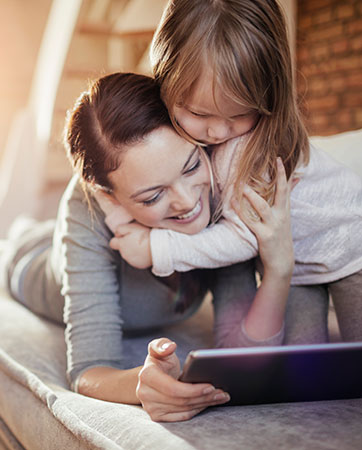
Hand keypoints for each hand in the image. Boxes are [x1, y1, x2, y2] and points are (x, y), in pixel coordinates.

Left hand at [110, 222, 151, 268]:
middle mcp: (124, 255)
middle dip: (127, 244)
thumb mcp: (130, 226)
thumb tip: (117, 233)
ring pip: (130, 255)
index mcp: (121, 245)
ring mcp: (132, 261)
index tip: (124, 237)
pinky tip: (146, 251)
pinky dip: (140, 256)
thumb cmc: (144, 235)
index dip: (117, 239)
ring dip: (134, 250)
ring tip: (143, 245)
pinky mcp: (139, 265)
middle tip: (137, 239)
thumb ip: (120, 229)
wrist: (158, 246)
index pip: (112, 243)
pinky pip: (137, 260)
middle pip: (122, 249)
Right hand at [136, 338, 229, 421]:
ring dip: (204, 403)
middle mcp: (145, 394)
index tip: (211, 385)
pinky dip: (197, 409)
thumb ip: (162, 344)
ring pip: (184, 409)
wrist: (152, 377)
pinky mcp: (158, 416)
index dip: (193, 389)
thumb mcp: (159, 347)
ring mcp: (150, 408)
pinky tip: (208, 402)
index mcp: (146, 375)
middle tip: (222, 392)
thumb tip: (170, 347)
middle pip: (181, 401)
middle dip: (204, 397)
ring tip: (220, 396)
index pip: (173, 388)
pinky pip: (182, 416)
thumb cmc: (160, 360)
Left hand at [235, 158, 297, 278]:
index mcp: (285, 210)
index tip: (279, 159)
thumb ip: (286, 199)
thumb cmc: (280, 237)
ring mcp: (273, 226)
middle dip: (278, 177)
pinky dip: (240, 211)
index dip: (283, 173)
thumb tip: (295, 180)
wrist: (281, 262)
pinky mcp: (264, 236)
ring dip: (251, 195)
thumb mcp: (285, 218)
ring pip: (262, 206)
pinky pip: (250, 221)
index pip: (286, 189)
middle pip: (281, 193)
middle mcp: (281, 216)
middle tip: (274, 161)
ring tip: (242, 185)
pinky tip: (232, 202)